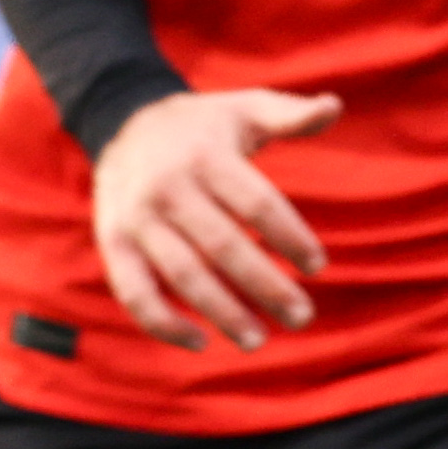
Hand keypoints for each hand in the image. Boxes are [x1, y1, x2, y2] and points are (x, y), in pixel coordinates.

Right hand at [89, 86, 339, 350]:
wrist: (124, 122)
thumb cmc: (202, 126)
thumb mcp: (245, 109)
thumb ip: (290, 114)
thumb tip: (334, 106)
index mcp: (205, 156)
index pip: (258, 204)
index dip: (291, 238)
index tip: (318, 266)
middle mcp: (167, 188)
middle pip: (224, 247)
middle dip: (267, 287)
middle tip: (302, 317)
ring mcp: (137, 218)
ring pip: (183, 275)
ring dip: (223, 313)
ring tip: (258, 340)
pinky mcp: (113, 242)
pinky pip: (134, 292)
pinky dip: (162, 324)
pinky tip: (199, 342)